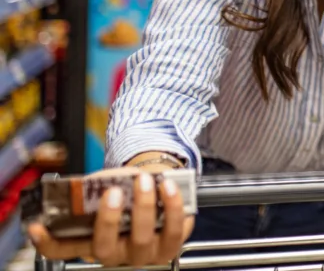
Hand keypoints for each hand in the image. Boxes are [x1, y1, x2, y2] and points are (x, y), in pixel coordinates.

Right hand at [28, 166, 193, 264]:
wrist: (158, 188)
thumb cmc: (128, 190)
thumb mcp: (107, 187)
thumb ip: (99, 186)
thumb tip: (101, 181)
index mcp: (90, 241)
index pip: (61, 249)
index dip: (46, 242)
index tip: (37, 226)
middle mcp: (114, 253)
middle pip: (104, 247)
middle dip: (108, 219)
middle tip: (113, 192)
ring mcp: (142, 254)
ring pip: (141, 239)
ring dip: (143, 208)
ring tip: (146, 181)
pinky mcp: (170, 247)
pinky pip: (174, 231)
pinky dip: (173, 207)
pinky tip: (170, 188)